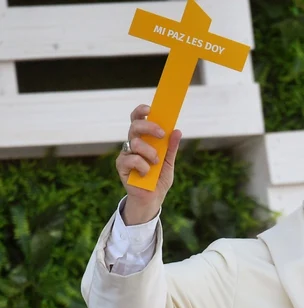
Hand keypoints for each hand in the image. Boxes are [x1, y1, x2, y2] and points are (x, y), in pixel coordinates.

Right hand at [116, 104, 181, 224]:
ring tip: (156, 162)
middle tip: (161, 133)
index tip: (150, 108)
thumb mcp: (169, 162)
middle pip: (134, 126)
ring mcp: (126, 154)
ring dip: (150, 152)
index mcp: (144, 139)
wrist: (153, 198)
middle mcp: (133, 144)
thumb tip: (177, 130)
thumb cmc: (159, 179)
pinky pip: (131, 159)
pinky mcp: (121, 166)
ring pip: (135, 142)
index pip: (138, 119)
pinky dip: (143, 165)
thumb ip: (171, 147)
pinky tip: (147, 173)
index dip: (141, 111)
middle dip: (148, 126)